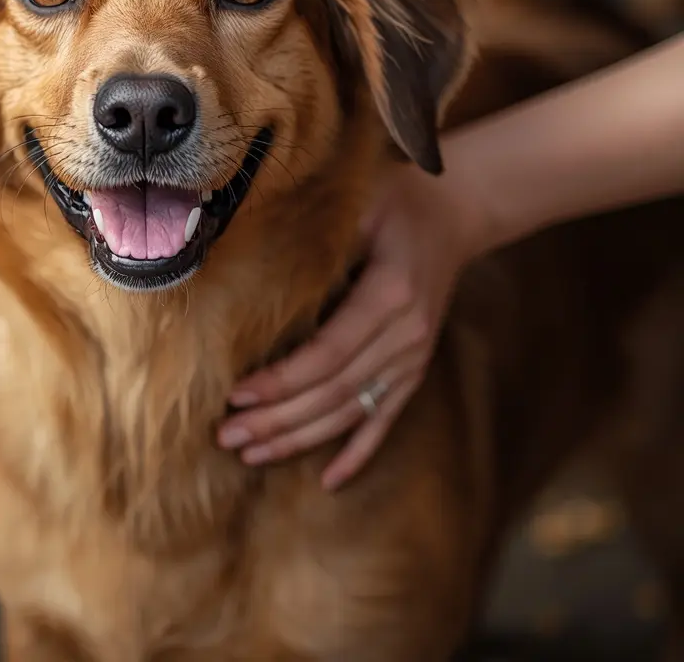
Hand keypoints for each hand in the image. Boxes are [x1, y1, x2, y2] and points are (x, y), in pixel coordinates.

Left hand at [217, 158, 486, 489]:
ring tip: (250, 454)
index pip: (329, 354)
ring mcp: (414, 358)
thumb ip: (318, 233)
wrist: (456, 215)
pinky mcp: (415, 368)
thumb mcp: (361, 202)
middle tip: (226, 436)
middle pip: (334, 393)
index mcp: (391, 296)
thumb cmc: (397, 201)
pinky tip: (330, 481)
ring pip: (352, 413)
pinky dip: (358, 452)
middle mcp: (406, 337)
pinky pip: (386, 420)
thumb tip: (251, 254)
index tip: (237, 396)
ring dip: (301, 439)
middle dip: (278, 420)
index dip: (282, 381)